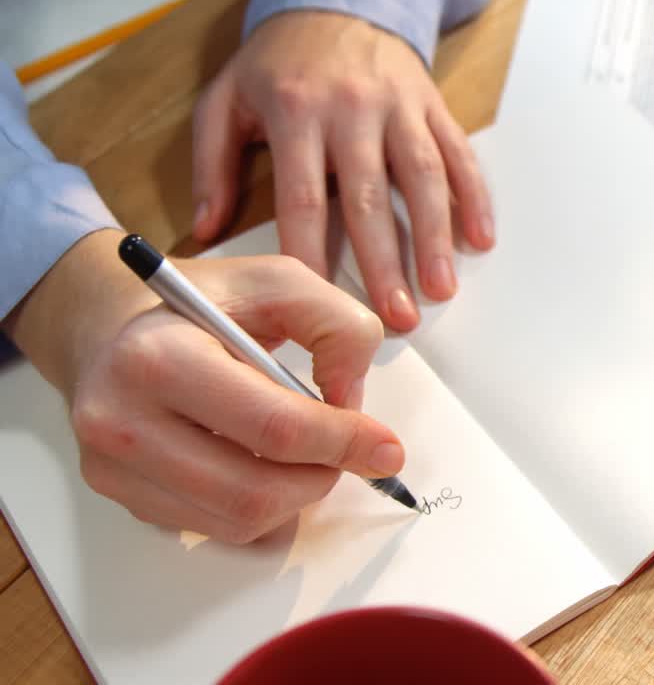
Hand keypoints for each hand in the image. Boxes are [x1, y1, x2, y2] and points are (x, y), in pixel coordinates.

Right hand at [4, 231, 403, 543]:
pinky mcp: (121, 498)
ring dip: (295, 497)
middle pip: (254, 490)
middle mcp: (122, 420)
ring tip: (305, 453)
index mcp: (158, 356)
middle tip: (346, 452)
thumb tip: (351, 402)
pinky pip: (214, 529)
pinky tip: (261, 463)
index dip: (342, 443)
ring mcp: (113, 468)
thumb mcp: (278, 281)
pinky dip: (259, 507)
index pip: (272, 426)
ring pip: (238, 522)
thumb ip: (337, 326)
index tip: (386, 449)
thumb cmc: (201, 303)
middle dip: (322, 477)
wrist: (109, 324)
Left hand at [191, 11, 494, 331]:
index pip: (303, 197)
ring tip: (440, 289)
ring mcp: (398, 107)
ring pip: (422, 178)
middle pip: (369, 198)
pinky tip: (480, 237)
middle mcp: (351, 109)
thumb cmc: (280, 62)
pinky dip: (474, 197)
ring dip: (435, 238)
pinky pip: (457, 153)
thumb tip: (205, 230)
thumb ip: (211, 164)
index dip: (313, 254)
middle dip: (385, 264)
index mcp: (295, 112)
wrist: (335, 2)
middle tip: (395, 317)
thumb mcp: (226, 99)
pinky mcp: (431, 105)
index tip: (321, 302)